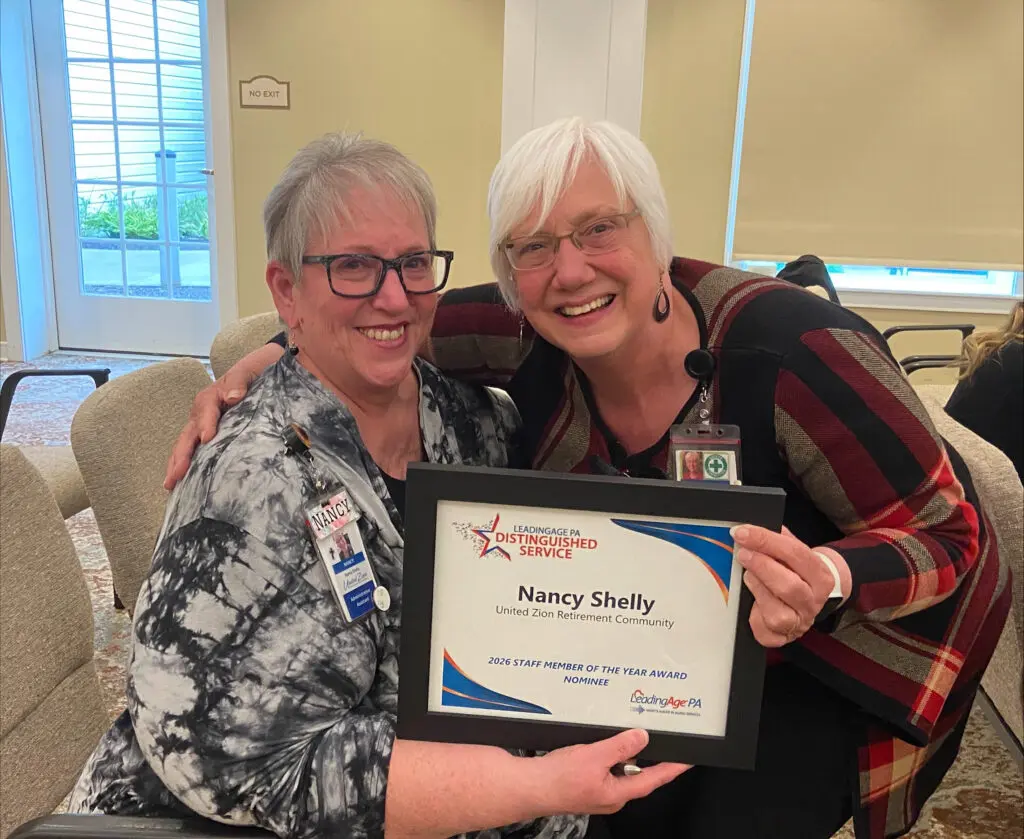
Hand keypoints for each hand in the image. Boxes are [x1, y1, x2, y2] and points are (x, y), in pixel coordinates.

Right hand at [163, 366, 251, 489]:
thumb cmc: (252, 373)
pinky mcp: (208, 434)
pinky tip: (183, 483)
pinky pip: (195, 450)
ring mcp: (202, 424)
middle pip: (188, 435)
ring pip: (186, 445)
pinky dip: (187, 465)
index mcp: (210, 397)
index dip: (206, 424)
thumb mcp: (247, 371)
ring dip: (177, 464)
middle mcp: (201, 412)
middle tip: (175, 476)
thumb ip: (239, 381)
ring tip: (170, 485)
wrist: (257, 372)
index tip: (207, 438)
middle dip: (181, 456)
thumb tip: (233, 397)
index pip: (206, 411)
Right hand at [537, 729, 688, 815]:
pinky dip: (607, 753)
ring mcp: (598, 790)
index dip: (672, 768)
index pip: (654, 779)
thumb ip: (620, 747)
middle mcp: (611, 795)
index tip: (688, 760)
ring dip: (621, 752)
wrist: (530, 786)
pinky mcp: (586, 782)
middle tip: (654, 736)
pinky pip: (605, 766)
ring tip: (622, 733)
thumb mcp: (595, 756)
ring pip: (618, 767)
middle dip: (644, 755)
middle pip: (636, 772)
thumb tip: (641, 738)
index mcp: (618, 793)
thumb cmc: (558, 779)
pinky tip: (600, 742)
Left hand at [731, 525, 850, 646]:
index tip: (743, 532)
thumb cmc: (797, 572)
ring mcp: (799, 622)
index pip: (795, 554)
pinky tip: (751, 604)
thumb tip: (754, 529)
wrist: (810, 597)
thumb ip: (779, 540)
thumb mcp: (795, 552)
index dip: (766, 541)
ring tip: (748, 576)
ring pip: (778, 613)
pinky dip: (754, 617)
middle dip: (761, 566)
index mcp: (821, 576)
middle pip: (789, 586)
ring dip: (758, 590)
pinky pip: (766, 632)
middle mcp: (813, 602)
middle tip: (742, 553)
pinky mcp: (782, 638)